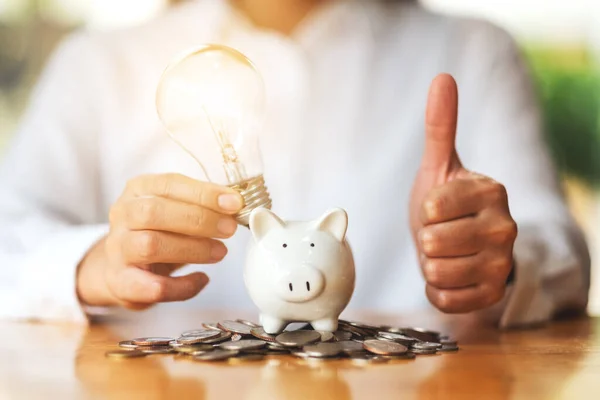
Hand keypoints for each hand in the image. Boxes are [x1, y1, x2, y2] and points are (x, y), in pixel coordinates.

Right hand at [77, 173, 243, 309]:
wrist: (123, 269)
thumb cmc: (158, 232)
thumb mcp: (175, 210)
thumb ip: (202, 205)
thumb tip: (236, 205)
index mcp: (138, 190)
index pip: (169, 184)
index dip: (204, 193)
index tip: (234, 203)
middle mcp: (122, 215)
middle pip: (154, 212)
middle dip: (198, 220)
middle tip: (229, 229)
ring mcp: (118, 250)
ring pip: (151, 245)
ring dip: (192, 249)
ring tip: (220, 252)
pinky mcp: (121, 283)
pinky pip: (153, 286)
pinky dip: (183, 285)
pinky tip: (202, 279)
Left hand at [409, 74, 517, 313]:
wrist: (463, 245)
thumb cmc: (446, 203)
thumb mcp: (439, 165)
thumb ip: (440, 125)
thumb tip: (443, 77)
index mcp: (492, 190)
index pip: (432, 206)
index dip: (424, 211)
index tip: (438, 208)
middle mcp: (505, 227)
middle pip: (433, 241)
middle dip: (425, 240)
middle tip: (440, 234)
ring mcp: (502, 264)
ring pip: (437, 272)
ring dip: (430, 265)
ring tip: (445, 253)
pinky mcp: (494, 294)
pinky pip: (445, 299)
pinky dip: (437, 289)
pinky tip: (450, 276)